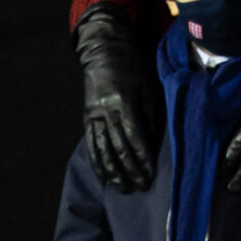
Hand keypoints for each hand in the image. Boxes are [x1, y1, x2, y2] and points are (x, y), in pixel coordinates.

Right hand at [75, 3, 155, 192]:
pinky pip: (91, 144)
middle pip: (117, 149)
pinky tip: (103, 177)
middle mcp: (105, 113)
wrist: (103, 52)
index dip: (142, 159)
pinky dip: (97, 162)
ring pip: (101, 150)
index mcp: (123, 104)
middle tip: (140, 188)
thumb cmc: (132, 68)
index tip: (150, 175)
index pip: (134, 139)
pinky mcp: (86, 118)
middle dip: (129, 171)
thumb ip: (150, 115)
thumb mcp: (148, 87)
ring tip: (122, 189)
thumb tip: (153, 143)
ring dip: (112, 172)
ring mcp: (92, 116)